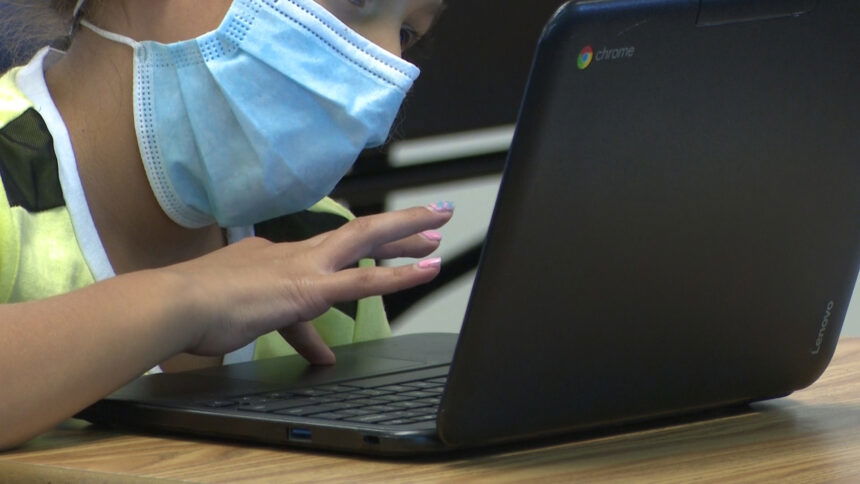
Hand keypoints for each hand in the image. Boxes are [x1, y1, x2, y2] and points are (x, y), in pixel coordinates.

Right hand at [163, 204, 453, 363]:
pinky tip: (425, 269)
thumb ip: (299, 333)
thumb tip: (323, 353)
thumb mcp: (255, 317)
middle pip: (359, 233)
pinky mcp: (306, 289)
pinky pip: (361, 282)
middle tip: (433, 216)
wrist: (173, 304)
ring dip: (407, 232)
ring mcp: (304, 267)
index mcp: (281, 256)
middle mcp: (297, 253)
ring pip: (367, 241)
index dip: (366, 246)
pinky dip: (398, 276)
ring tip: (440, 225)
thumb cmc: (200, 310)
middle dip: (399, 225)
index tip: (388, 244)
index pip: (334, 249)